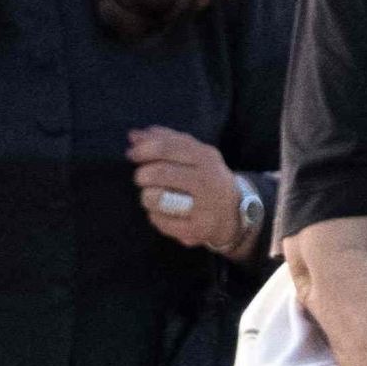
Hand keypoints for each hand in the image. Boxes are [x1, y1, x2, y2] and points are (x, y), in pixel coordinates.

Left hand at [127, 126, 240, 253]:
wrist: (235, 213)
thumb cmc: (207, 178)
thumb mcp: (194, 154)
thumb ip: (166, 142)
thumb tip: (134, 135)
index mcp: (206, 157)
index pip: (169, 147)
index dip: (144, 149)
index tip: (131, 153)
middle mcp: (207, 180)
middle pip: (161, 172)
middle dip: (142, 174)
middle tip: (141, 178)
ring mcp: (204, 207)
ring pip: (157, 198)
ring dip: (147, 196)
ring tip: (152, 196)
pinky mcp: (197, 230)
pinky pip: (162, 222)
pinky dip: (156, 217)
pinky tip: (162, 214)